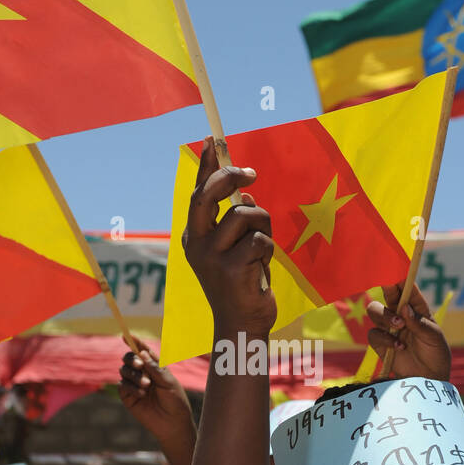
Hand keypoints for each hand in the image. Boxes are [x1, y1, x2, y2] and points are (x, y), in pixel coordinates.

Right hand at [118, 337, 194, 442]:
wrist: (173, 423)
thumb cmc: (175, 401)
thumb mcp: (168, 381)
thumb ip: (155, 367)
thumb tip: (142, 352)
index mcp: (154, 366)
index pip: (142, 351)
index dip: (134, 342)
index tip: (126, 335)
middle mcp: (142, 373)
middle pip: (129, 358)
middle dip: (132, 358)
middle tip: (139, 365)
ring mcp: (134, 384)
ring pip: (124, 371)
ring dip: (134, 375)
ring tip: (147, 385)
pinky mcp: (128, 397)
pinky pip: (123, 386)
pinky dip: (131, 387)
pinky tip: (142, 394)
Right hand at [182, 138, 275, 338]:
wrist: (241, 325)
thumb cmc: (242, 283)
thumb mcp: (235, 248)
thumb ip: (236, 222)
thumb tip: (246, 194)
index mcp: (195, 236)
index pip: (198, 193)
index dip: (206, 166)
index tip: (212, 139)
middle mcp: (196, 244)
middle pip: (209, 195)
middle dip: (230, 176)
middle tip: (252, 173)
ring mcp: (211, 257)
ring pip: (245, 214)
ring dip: (263, 226)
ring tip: (262, 249)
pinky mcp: (230, 269)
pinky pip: (260, 240)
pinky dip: (268, 250)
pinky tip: (262, 268)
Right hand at [366, 281, 450, 379]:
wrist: (428, 379)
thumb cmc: (435, 355)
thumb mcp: (434, 337)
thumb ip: (420, 323)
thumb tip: (404, 308)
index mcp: (417, 308)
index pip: (407, 288)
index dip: (401, 278)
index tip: (397, 271)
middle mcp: (401, 314)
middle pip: (388, 294)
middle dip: (387, 288)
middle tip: (390, 287)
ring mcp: (389, 328)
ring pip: (375, 311)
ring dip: (385, 316)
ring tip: (399, 327)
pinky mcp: (380, 343)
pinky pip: (374, 333)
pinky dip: (385, 339)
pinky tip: (399, 347)